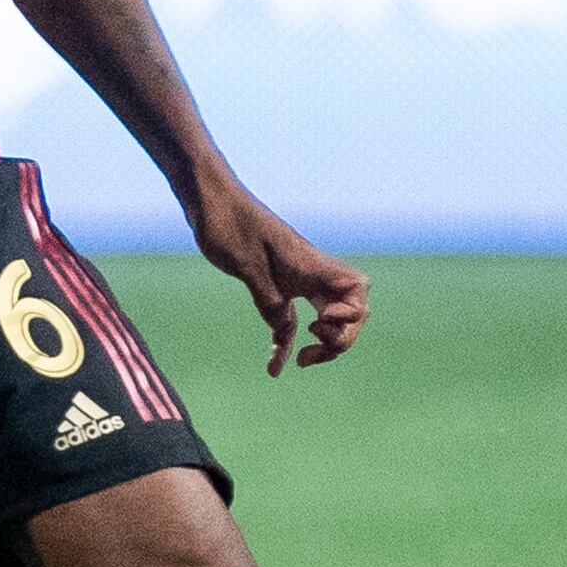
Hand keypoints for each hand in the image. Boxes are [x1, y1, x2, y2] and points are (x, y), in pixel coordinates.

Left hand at [190, 183, 369, 375]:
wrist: (209, 200)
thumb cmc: (228, 224)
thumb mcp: (246, 266)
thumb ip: (270, 301)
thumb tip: (288, 332)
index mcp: (311, 264)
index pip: (357, 293)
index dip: (351, 316)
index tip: (319, 323)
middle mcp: (310, 272)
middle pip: (348, 312)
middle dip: (339, 339)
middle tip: (310, 354)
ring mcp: (295, 280)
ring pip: (325, 318)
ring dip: (321, 343)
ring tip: (300, 361)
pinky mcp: (275, 286)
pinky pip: (292, 320)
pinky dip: (288, 342)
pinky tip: (275, 366)